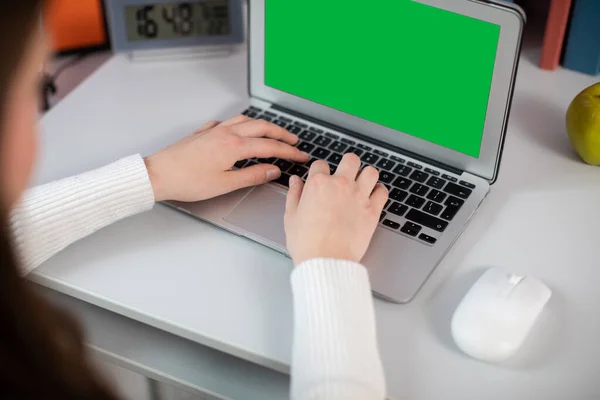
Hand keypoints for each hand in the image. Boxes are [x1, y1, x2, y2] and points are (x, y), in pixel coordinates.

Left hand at [144, 116, 308, 201]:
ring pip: (245, 120)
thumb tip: (273, 171)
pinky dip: (240, 124)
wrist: (158, 174)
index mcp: (234, 145)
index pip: (270, 146)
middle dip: (281, 133)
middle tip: (294, 141)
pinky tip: (239, 130)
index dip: (289, 152)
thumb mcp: (225, 184)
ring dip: (263, 125)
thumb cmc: (187, 181)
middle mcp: (226, 132)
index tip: (301, 156)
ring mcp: (214, 130)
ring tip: (272, 132)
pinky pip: (227, 122)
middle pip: (262, 127)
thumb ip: (252, 175)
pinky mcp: (203, 133)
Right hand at [284, 153, 387, 264]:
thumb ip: (294, 194)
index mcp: (318, 184)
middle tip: (346, 173)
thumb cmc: (307, 243)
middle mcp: (340, 185)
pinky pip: (383, 192)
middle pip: (350, 160)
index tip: (321, 178)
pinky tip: (373, 196)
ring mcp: (359, 196)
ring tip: (362, 182)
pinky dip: (379, 192)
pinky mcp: (373, 210)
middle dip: (347, 164)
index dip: (320, 171)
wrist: (326, 261)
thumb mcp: (291, 216)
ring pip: (371, 171)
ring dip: (366, 175)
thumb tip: (295, 181)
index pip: (321, 164)